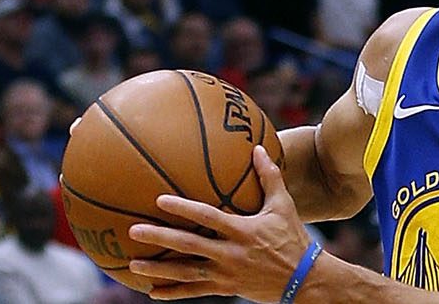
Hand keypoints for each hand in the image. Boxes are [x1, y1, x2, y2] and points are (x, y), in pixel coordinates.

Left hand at [128, 146, 312, 301]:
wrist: (304, 279)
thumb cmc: (293, 238)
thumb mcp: (284, 206)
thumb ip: (269, 177)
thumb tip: (258, 148)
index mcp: (243, 230)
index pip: (208, 217)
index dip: (184, 208)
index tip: (159, 200)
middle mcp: (231, 253)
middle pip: (189, 245)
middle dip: (160, 238)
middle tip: (134, 231)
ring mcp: (226, 274)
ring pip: (186, 272)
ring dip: (159, 269)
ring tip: (133, 265)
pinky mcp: (225, 289)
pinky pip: (195, 292)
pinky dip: (173, 293)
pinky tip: (152, 292)